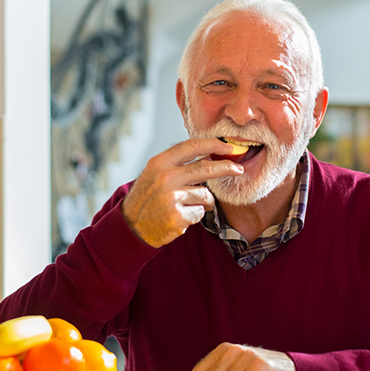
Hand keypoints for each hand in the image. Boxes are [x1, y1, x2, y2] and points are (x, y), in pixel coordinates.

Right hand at [122, 138, 242, 247]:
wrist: (131, 226)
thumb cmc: (148, 197)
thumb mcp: (155, 173)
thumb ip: (179, 164)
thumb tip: (210, 156)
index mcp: (160, 163)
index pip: (192, 147)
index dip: (214, 144)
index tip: (228, 147)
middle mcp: (166, 178)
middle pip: (206, 168)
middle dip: (226, 168)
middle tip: (238, 170)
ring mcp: (172, 198)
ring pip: (206, 195)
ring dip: (204, 202)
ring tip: (187, 205)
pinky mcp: (178, 217)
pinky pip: (200, 213)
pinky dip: (195, 215)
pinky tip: (180, 217)